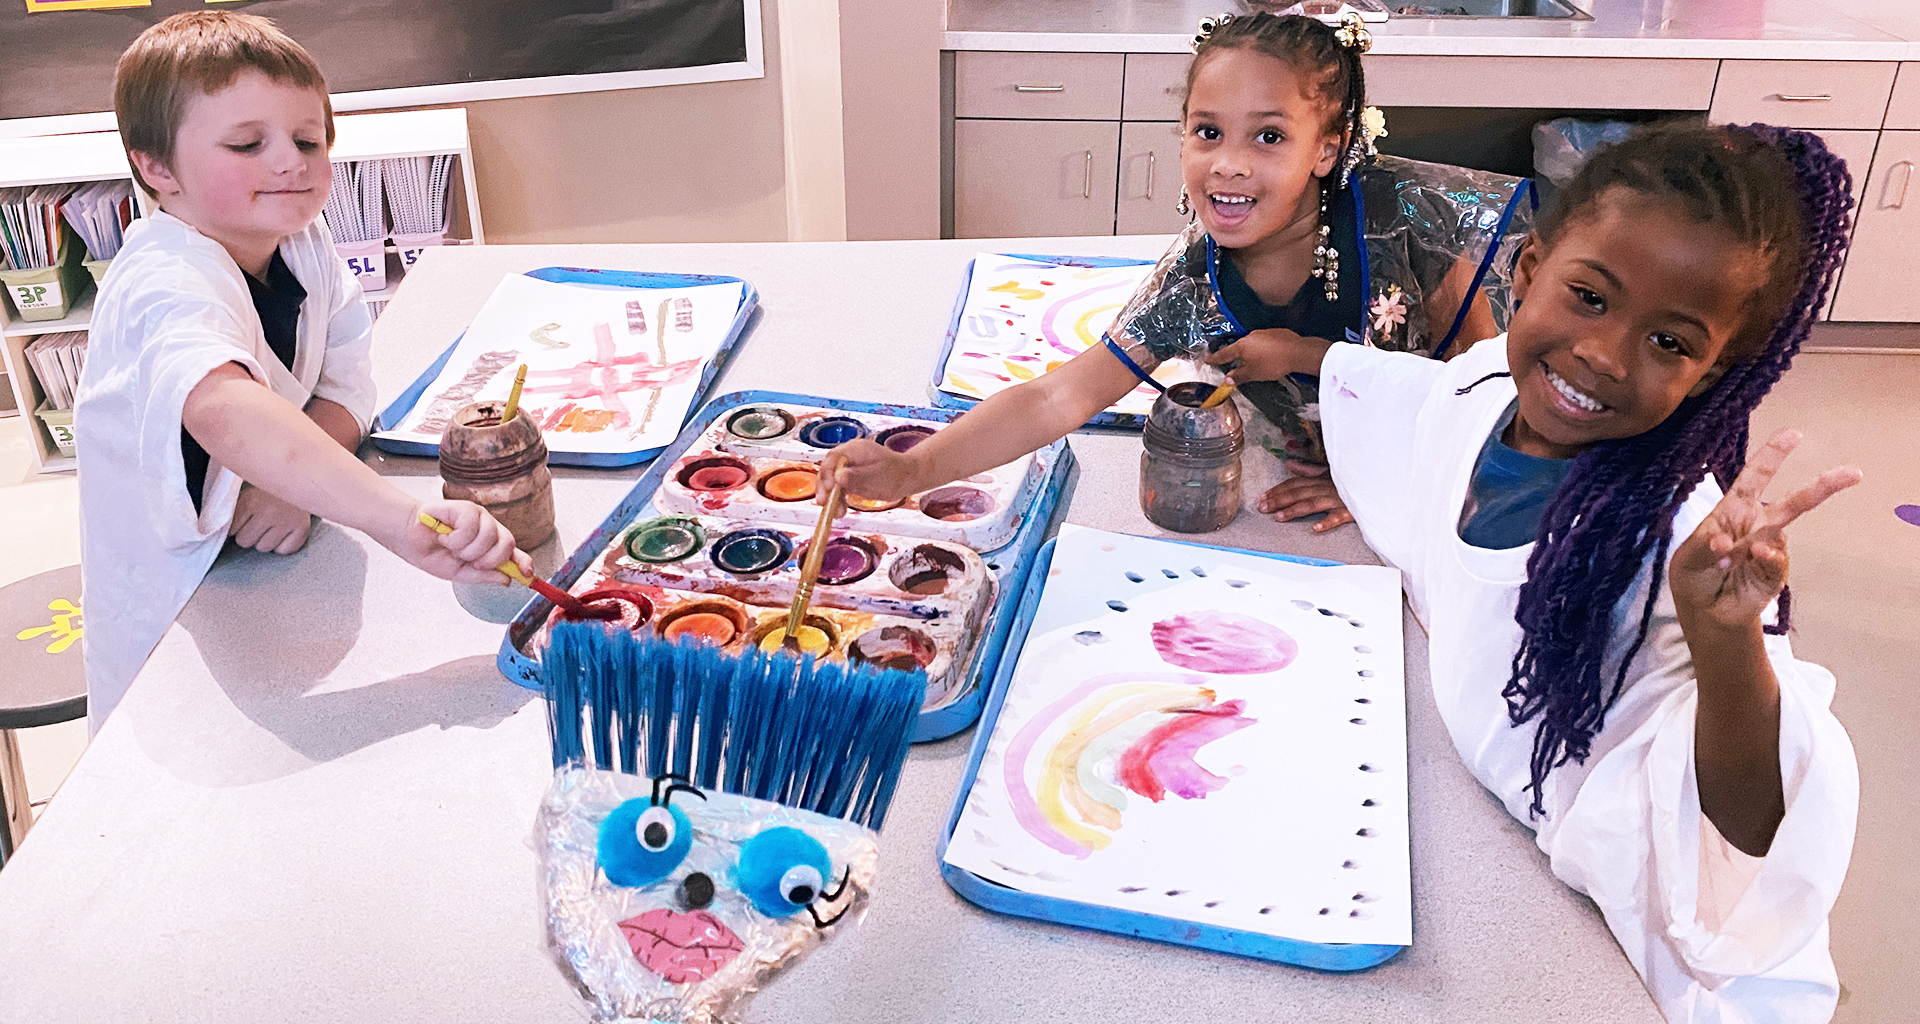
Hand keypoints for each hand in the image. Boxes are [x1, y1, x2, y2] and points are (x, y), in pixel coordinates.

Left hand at [229, 483, 314, 553]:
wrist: (299, 480)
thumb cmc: (269, 490)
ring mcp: (287, 521)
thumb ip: (235, 511)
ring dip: (265, 541)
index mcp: (251, 501)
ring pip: (264, 548)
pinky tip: (284, 534)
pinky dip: (283, 546)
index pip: (232, 530)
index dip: (237, 527)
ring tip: (271, 528)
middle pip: (246, 542)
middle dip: (249, 535)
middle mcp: (268, 512)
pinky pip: (284, 551)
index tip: (245, 520)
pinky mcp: (302, 529)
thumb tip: (214, 531)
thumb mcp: (249, 493)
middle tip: (258, 524)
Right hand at [390, 500, 530, 584]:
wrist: (407, 538)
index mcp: (490, 547)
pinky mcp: (466, 507)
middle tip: (468, 560)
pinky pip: (472, 526)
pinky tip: (445, 535)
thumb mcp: (459, 572)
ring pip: (489, 537)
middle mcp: (489, 530)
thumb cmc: (431, 552)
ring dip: (466, 549)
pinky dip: (455, 537)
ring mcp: (479, 517)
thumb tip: (507, 579)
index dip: (523, 563)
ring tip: (450, 546)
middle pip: (507, 544)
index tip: (527, 574)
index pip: (515, 553)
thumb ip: (483, 575)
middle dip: (488, 559)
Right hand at [820, 439, 926, 505]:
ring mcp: (848, 466)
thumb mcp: (877, 477)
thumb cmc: (896, 474)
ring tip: (837, 513)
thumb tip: (838, 477)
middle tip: (824, 503)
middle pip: (829, 470)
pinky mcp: (850, 477)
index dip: (827, 473)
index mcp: (855, 449)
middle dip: (825, 488)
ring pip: (831, 481)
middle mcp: (848, 456)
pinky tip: (840, 511)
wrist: (908, 477)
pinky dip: (837, 499)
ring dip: (831, 497)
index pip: (833, 458)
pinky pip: (838, 488)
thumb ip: (857, 477)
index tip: (829, 488)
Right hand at [1204, 329, 1331, 382]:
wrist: (1298, 352)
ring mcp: (1263, 333)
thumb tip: (1227, 380)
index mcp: (1241, 346)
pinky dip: (1262, 349)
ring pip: (1251, 344)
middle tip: (1232, 364)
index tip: (1208, 359)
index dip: (1215, 358)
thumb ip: (1239, 376)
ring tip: (1253, 362)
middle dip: (1234, 356)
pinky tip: (1268, 356)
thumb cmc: (1272, 364)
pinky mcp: (1275, 333)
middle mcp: (1250, 336)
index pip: (1224, 354)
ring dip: (1250, 352)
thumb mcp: (1253, 374)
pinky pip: (1263, 342)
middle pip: (1238, 348)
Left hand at [1255, 461, 1352, 531]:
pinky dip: (1327, 521)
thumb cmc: (1354, 480)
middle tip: (1262, 507)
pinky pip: (1339, 516)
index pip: (1295, 483)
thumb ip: (1308, 470)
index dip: (1277, 490)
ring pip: (1313, 503)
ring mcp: (1339, 499)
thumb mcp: (1330, 473)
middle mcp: (1328, 487)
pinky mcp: (1352, 510)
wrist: (1380, 487)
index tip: (1261, 497)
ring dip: (1296, 510)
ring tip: (1279, 517)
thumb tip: (1288, 465)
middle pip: (1299, 492)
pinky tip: (1315, 528)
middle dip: (1279, 499)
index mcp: (1322, 479)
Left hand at [1670, 429, 1860, 634]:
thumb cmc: (1695, 575)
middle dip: (1823, 486)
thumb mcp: (1688, 557)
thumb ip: (1703, 547)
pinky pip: (1776, 562)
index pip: (1753, 479)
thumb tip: (1725, 544)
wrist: (1703, 612)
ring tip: (1728, 556)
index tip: (1793, 434)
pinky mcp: (1773, 574)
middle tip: (1854, 473)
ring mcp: (1768, 550)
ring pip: (1782, 535)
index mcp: (1732, 512)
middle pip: (1793, 503)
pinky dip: (1765, 559)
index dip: (1771, 456)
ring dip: (1757, 543)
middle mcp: (1756, 527)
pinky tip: (1752, 558)